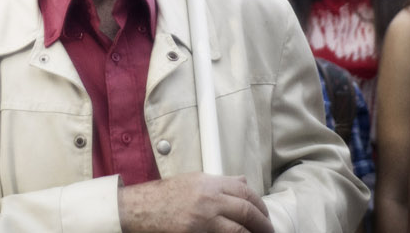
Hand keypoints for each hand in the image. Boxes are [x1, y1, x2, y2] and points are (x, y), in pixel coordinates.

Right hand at [118, 172, 271, 232]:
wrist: (139, 209)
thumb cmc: (164, 196)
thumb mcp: (194, 181)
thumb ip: (220, 183)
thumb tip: (243, 182)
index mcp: (210, 182)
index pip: (245, 191)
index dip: (261, 205)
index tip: (265, 215)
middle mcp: (209, 198)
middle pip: (247, 210)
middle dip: (263, 224)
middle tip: (270, 231)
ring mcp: (203, 218)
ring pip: (239, 229)